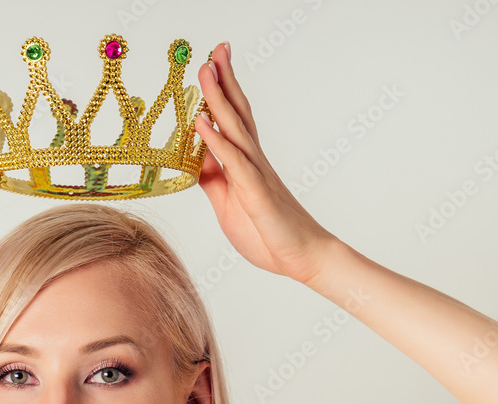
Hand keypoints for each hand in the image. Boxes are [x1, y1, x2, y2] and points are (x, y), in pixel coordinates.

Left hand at [194, 43, 340, 284]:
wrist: (302, 259)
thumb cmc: (268, 233)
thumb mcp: (228, 202)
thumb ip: (213, 177)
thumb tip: (195, 156)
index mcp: (246, 164)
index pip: (232, 119)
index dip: (221, 91)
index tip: (212, 63)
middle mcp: (253, 162)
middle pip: (236, 113)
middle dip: (223, 81)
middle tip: (214, 50)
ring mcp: (256, 175)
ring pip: (234, 129)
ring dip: (217, 99)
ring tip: (205, 70)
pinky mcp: (256, 194)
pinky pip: (234, 163)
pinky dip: (216, 141)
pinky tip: (202, 123)